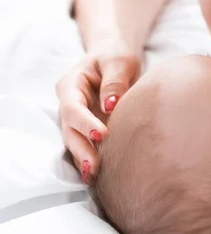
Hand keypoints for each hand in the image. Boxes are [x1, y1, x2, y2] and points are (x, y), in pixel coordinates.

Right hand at [56, 43, 139, 181]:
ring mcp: (78, 118)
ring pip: (75, 141)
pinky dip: (91, 159)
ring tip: (93, 176)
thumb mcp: (118, 61)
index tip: (102, 134)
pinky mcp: (89, 129)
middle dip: (80, 148)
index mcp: (72, 85)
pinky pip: (87, 145)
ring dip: (83, 158)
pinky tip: (98, 177)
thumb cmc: (116, 56)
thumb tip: (111, 105)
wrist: (115, 56)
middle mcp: (70, 104)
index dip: (84, 122)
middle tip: (93, 166)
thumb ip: (114, 81)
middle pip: (69, 129)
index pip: (73, 107)